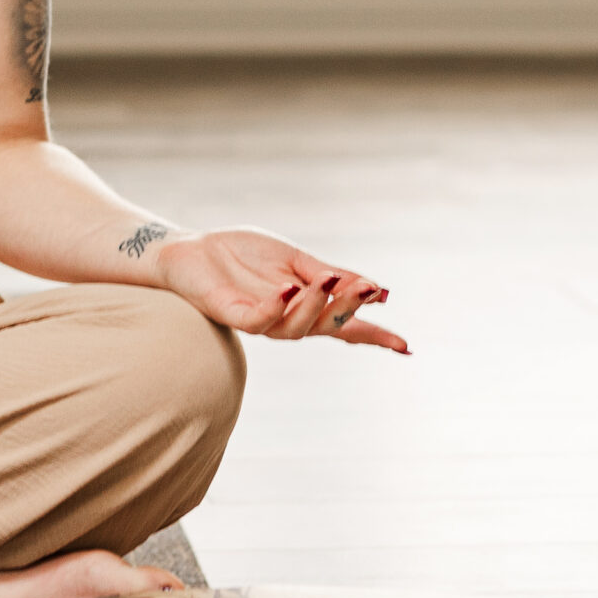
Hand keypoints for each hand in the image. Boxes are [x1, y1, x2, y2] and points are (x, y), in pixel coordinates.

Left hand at [150, 229, 407, 352]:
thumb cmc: (242, 256)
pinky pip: (259, 320)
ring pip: (297, 327)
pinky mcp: (234, 315)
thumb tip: (377, 289)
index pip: (345, 326)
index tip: (405, 347)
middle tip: (368, 288)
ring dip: (316, 305)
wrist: (192, 249)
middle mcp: (287, 320)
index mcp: (305, 306)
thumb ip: (330, 274)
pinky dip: (276, 307)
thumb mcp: (295, 260)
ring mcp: (261, 320)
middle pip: (326, 326)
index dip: (374, 336)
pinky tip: (287, 289)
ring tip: (326, 280)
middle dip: (349, 307)